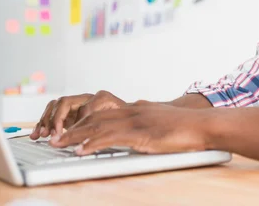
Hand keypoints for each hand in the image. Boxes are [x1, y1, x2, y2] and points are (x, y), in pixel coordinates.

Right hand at [30, 90, 126, 139]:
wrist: (127, 113)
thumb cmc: (125, 118)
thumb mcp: (124, 121)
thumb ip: (114, 125)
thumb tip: (100, 136)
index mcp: (102, 98)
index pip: (85, 108)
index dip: (76, 122)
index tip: (70, 135)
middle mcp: (87, 98)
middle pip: (65, 102)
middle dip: (56, 119)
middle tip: (52, 134)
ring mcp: (77, 103)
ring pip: (56, 105)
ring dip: (46, 120)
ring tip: (42, 134)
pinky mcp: (69, 111)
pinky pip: (52, 112)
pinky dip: (43, 123)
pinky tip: (37, 134)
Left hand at [49, 103, 211, 155]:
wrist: (204, 125)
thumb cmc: (189, 127)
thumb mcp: (164, 120)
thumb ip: (149, 122)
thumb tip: (141, 130)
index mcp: (139, 109)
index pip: (105, 113)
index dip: (85, 121)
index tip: (70, 130)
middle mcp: (134, 111)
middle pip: (96, 118)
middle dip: (73, 128)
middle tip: (54, 137)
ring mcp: (137, 121)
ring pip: (98, 126)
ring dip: (75, 136)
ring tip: (57, 144)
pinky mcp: (141, 134)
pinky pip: (111, 138)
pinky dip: (92, 143)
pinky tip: (80, 150)